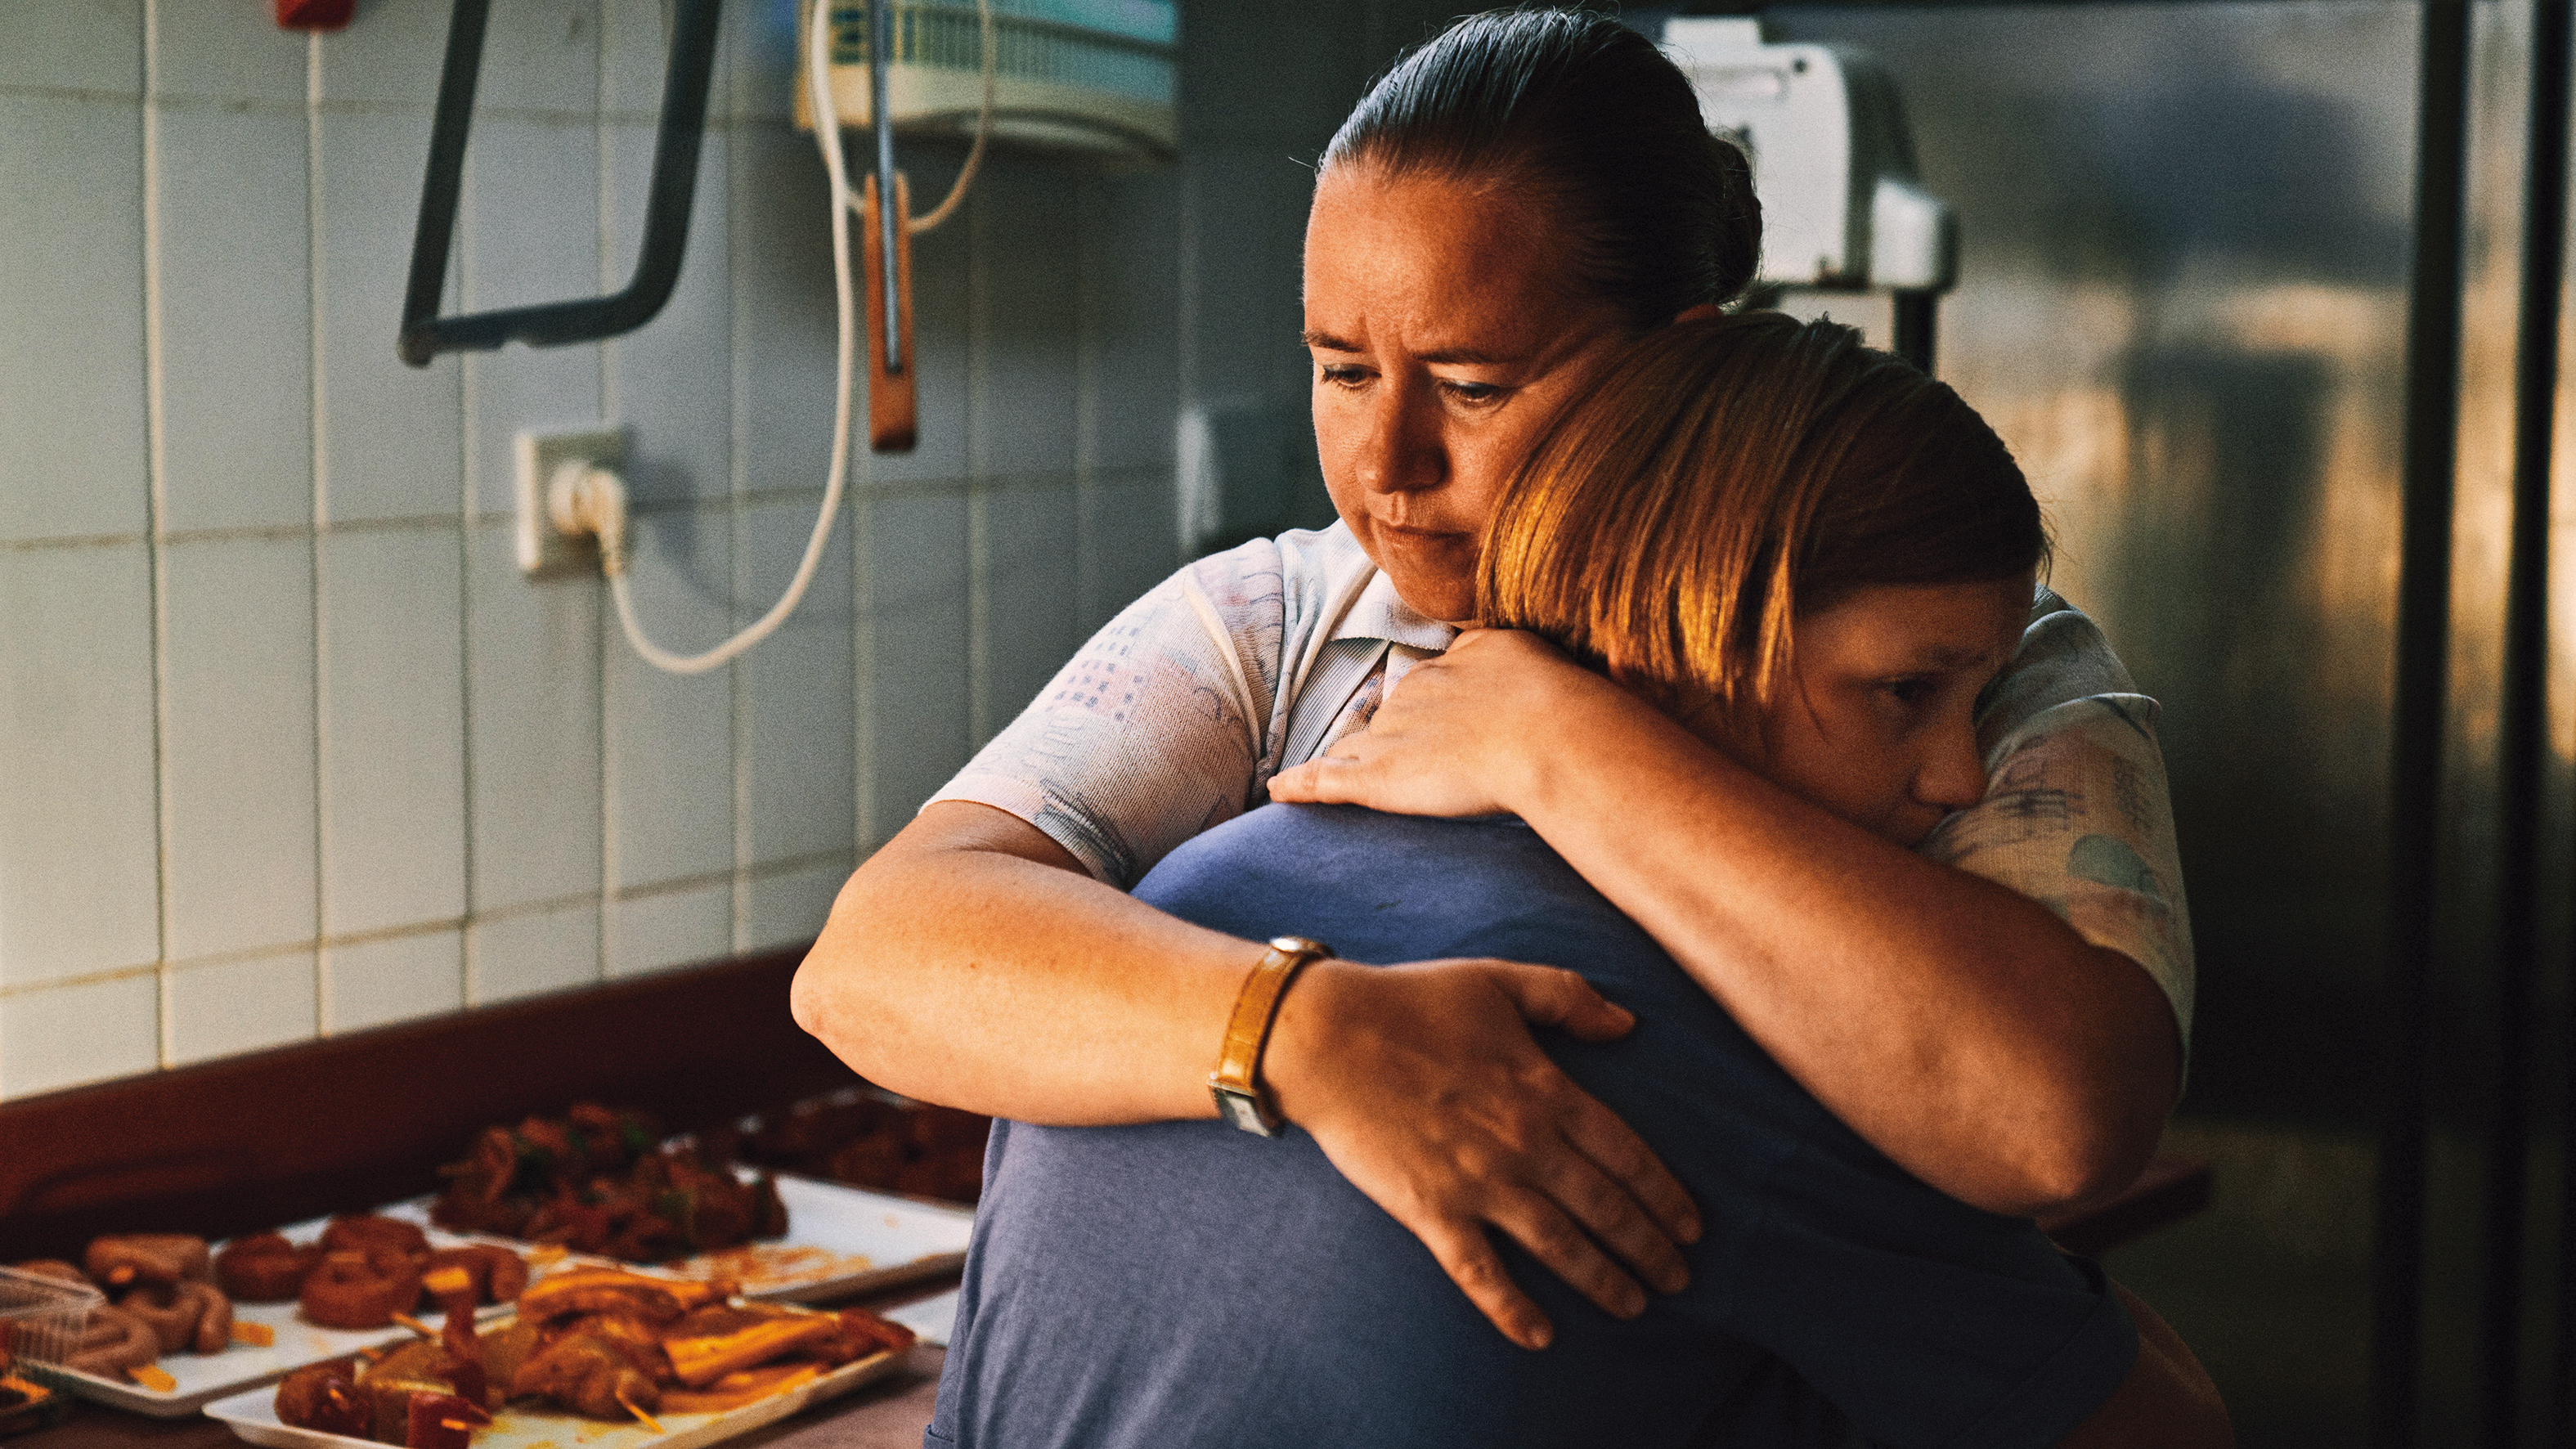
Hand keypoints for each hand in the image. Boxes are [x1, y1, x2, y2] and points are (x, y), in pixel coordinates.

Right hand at [1263, 957, 1700, 1349]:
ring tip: (1633, 1306)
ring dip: (1603, 1280)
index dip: (1666, 1194)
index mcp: (1546, 1089)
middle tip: (1679, 1279)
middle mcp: (1523, 1143)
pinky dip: (1512, 1309)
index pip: (1627, 1153)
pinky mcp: (1431, 1209)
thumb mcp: (1500, 980)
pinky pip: (1480, 1271)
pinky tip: (1541, 1336)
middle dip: (1650, 1248)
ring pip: (1559, 1245)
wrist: (1327, 1036)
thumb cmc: (1412, 1002)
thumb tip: (1629, 1024)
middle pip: (1606, 1207)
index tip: (1693, 1226)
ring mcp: (1478, 1181)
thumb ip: (1568, 997)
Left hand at [1268, 629, 1626, 816]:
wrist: (1552, 736)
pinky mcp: (1378, 775)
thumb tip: (1574, 659)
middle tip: (1397, 756)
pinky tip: (1280, 791)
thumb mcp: (1561, 668)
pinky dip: (1301, 785)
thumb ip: (1549, 664)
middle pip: (1394, 711)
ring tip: (1327, 775)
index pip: (1435, 680)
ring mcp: (1396, 732)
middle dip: (1390, 731)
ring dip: (1347, 757)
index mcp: (1466, 662)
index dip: (1432, 701)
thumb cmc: (1573, 711)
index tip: (1434, 714)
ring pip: (1361, 742)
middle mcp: (1422, 689)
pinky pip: (1327, 778)